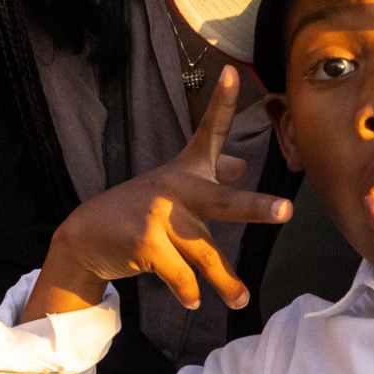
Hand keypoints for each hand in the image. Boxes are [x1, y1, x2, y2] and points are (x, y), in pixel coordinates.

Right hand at [23, 67, 290, 320]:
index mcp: (187, 171)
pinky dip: (189, 292)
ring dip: (225, 281)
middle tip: (286, 211)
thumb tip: (243, 164)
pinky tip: (192, 300)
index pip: (209, 132)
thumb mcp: (176, 188)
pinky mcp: (146, 242)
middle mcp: (176, 187)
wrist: (87, 237)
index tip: (233, 73)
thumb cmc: (140, 210)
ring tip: (240, 300)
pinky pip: (183, 275)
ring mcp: (159, 215)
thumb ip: (212, 177)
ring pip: (206, 254)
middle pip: (223, 201)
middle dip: (256, 207)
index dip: (222, 102)